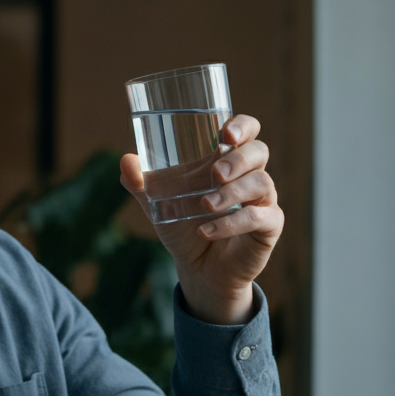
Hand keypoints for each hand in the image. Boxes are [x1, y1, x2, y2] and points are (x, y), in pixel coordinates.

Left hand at [120, 114, 283, 324]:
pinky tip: (207, 231)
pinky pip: (258, 218)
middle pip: (259, 152)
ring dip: (232, 192)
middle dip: (238, 158)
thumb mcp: (159, 206)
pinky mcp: (268, 227)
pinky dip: (230, 224)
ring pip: (261, 183)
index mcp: (228, 162)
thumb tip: (126, 160)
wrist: (197, 270)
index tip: (226, 132)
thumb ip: (142, 184)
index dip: (243, 125)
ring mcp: (263, 201)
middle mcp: (250, 177)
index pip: (247, 131)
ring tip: (204, 205)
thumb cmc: (184, 228)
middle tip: (215, 172)